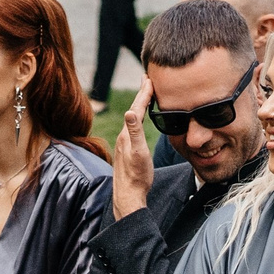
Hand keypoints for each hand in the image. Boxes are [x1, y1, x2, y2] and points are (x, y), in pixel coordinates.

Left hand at [112, 91, 155, 219]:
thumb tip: (130, 111)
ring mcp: (124, 143)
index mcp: (127, 134)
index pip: (137, 108)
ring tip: (145, 94)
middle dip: (141, 94)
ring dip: (140, 104)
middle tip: (147, 79)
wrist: (129, 195)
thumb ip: (134, 132)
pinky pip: (133, 127)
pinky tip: (140, 119)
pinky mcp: (127, 150)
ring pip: (133, 118)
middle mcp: (124, 136)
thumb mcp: (139, 153)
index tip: (149, 78)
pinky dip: (139, 117)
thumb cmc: (137, 176)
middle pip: (134, 110)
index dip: (144, 93)